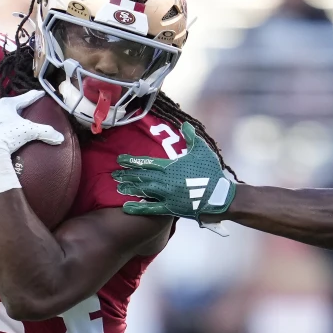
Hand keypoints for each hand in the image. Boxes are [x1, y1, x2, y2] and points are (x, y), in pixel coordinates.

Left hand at [0, 91, 63, 197]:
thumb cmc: (7, 136)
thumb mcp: (29, 131)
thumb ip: (45, 132)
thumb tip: (60, 138)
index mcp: (6, 105)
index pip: (24, 98)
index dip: (34, 96)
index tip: (41, 93)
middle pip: (9, 105)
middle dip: (17, 106)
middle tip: (26, 107)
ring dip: (4, 117)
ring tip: (11, 120)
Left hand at [114, 123, 235, 218]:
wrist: (219, 196)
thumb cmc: (211, 172)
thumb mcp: (202, 151)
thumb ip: (191, 137)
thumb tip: (185, 124)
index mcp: (171, 166)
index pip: (146, 162)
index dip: (132, 161)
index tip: (120, 160)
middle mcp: (165, 180)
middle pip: (141, 176)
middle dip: (127, 175)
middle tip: (113, 175)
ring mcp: (167, 195)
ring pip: (143, 190)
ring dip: (130, 188)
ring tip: (118, 187)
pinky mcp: (171, 208)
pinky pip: (151, 208)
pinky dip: (138, 208)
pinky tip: (127, 207)